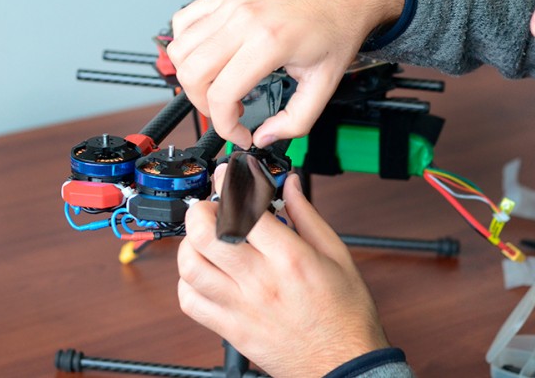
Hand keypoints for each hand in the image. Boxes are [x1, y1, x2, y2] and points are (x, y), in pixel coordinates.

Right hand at [167, 0, 403, 147]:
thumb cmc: (338, 26)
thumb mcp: (325, 83)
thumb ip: (297, 120)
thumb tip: (266, 136)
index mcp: (269, 42)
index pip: (222, 95)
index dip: (225, 125)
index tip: (240, 133)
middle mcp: (243, 18)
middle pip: (191, 73)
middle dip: (203, 105)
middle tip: (226, 113)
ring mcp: (231, 1)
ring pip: (180, 48)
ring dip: (192, 77)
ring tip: (219, 87)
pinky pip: (184, 21)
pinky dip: (186, 45)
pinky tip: (210, 57)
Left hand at [177, 172, 389, 376]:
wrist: (343, 364)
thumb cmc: (345, 314)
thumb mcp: (337, 255)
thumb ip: (308, 216)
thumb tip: (290, 186)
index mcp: (290, 258)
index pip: (243, 208)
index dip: (229, 184)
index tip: (227, 175)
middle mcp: (260, 281)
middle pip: (204, 234)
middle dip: (201, 209)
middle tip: (212, 206)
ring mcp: (240, 307)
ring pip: (190, 266)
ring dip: (190, 243)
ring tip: (206, 237)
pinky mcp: (230, 330)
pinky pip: (190, 302)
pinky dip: (189, 281)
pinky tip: (205, 272)